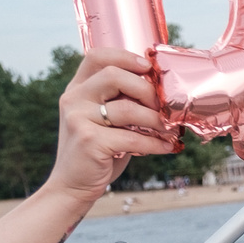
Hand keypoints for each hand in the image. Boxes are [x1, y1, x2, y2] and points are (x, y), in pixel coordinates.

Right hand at [45, 49, 176, 201]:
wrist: (72, 185)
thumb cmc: (98, 151)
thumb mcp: (104, 120)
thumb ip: (121, 102)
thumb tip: (162, 94)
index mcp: (77, 88)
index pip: (97, 57)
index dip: (125, 57)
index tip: (148, 67)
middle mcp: (74, 99)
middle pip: (115, 76)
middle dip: (147, 90)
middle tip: (164, 107)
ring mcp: (78, 118)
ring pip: (127, 109)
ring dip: (157, 120)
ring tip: (170, 130)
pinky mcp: (89, 141)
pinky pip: (132, 137)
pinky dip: (155, 143)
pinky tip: (167, 147)